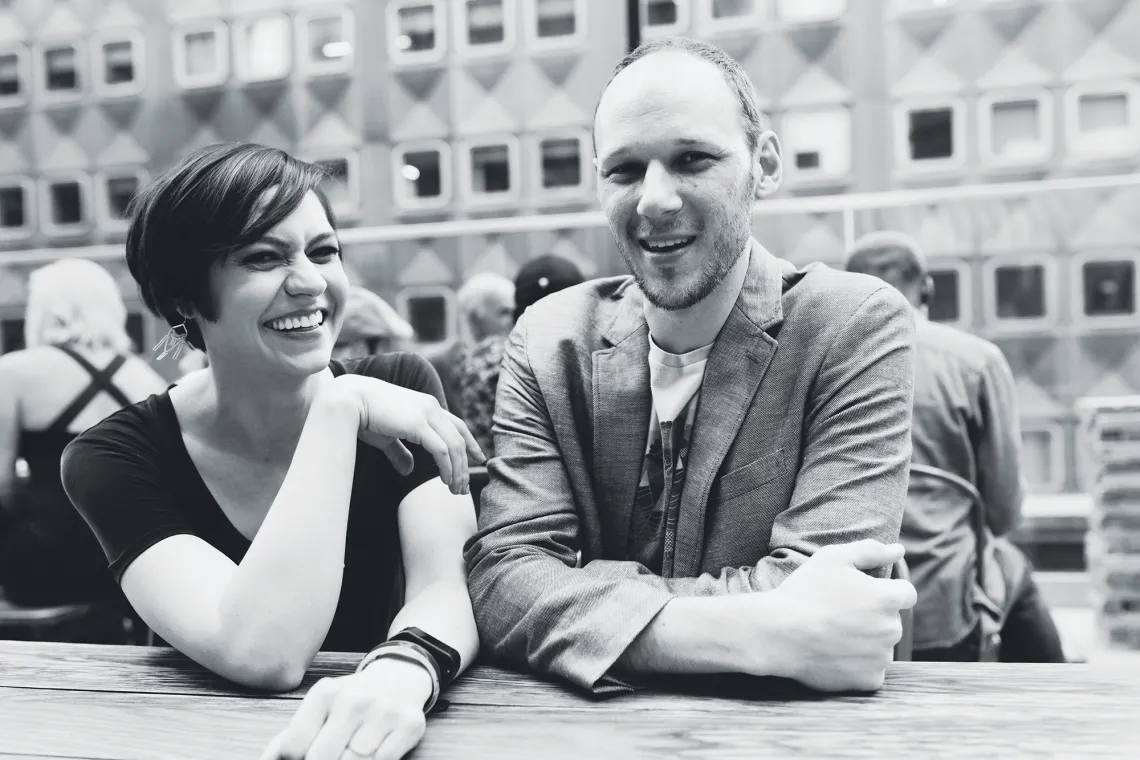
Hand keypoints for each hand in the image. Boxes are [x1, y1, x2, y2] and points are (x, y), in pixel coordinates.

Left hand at [259, 657, 432, 759]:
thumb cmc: (351, 701)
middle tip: (331, 754)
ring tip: (349, 752)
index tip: (304, 757)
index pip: (294, 746)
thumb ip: (291, 736)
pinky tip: (373, 753)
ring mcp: (383, 712)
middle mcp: (353, 700)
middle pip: (321, 758)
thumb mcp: (320, 708)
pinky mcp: (409, 724)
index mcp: (324, 693)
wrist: (400, 676)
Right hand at [331, 375, 484, 494]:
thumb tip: (408, 470)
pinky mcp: (418, 424)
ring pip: (454, 446)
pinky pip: (442, 450)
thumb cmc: (365, 416)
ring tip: (456, 490)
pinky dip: (447, 467)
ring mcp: (426, 414)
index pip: (458, 425)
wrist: (349, 400)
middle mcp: (432, 407)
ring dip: (458, 471)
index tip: (479, 459)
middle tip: (464, 487)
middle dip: (465, 465)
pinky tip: (446, 481)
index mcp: (427, 406)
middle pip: (460, 438)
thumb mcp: (388, 436)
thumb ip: (400, 452)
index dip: (470, 443)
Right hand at [759, 540, 916, 691]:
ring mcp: (881, 658)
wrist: (778, 634)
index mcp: (888, 598)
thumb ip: (870, 551)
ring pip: (881, 646)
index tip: (860, 594)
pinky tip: (833, 653)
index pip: (906, 593)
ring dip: (865, 641)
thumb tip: (899, 550)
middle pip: (891, 620)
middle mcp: (891, 629)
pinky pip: (871, 670)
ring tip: (832, 634)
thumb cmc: (805, 591)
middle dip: (872, 616)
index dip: (884, 590)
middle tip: (838, 613)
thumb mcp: (833, 558)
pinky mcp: (869, 680)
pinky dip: (857, 665)